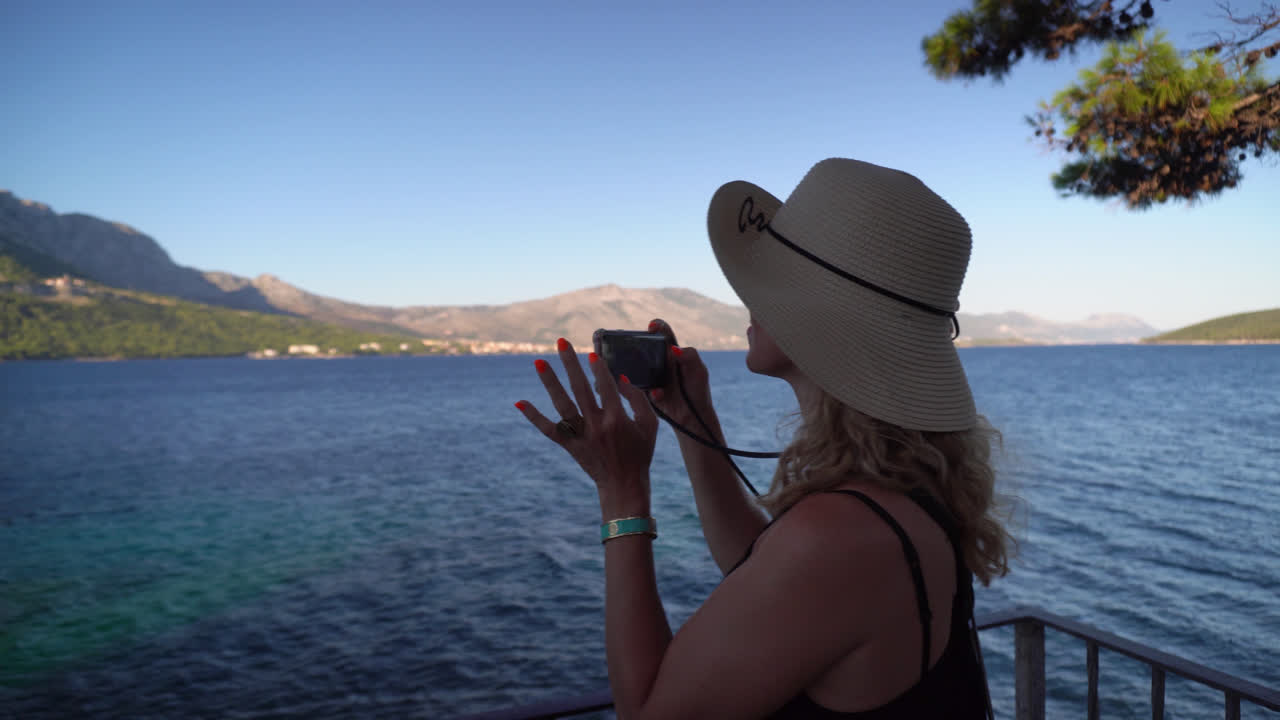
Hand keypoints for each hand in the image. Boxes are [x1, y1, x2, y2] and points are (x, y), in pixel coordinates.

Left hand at [515, 337, 658, 516]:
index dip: (599, 368)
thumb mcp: (649, 425)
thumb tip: (620, 378)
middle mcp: (597, 425)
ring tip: (538, 362)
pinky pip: (549, 429)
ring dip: (550, 383)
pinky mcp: (569, 446)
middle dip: (570, 364)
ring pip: (562, 405)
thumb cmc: (640, 453)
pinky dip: (534, 417)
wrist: (623, 485)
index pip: (606, 387)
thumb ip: (637, 399)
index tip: (591, 352)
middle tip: (560, 342)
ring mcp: (581, 436)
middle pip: (580, 389)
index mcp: (618, 419)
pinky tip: (520, 402)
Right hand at [646, 319, 716, 429]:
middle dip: (637, 344)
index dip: (657, 326)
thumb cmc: (698, 390)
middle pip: (644, 347)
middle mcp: (660, 362)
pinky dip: (650, 389)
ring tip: (641, 371)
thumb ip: (690, 357)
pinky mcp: (646, 391)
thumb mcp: (699, 371)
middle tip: (634, 344)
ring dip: (635, 367)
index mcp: (673, 353)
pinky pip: (641, 387)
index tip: (652, 326)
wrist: (693, 417)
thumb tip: (673, 349)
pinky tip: (658, 394)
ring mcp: (651, 376)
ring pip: (637, 366)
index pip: (663, 334)